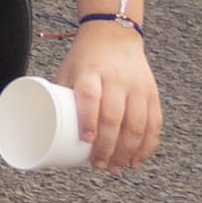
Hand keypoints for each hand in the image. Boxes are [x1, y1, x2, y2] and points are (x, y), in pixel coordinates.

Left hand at [63, 17, 159, 169]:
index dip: (89, 120)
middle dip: (108, 146)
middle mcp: (116, 79)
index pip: (90, 96)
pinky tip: (138, 159)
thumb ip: (62, 100)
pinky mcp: (152, 93)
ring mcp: (137, 86)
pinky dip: (147, 145)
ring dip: (127, 151)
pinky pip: (154, 123)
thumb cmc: (85, 60)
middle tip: (99, 165)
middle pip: (115, 117)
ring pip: (137, 124)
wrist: (114, 34)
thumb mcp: (68, 72)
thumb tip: (47, 137)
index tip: (86, 140)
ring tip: (116, 167)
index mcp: (90, 72)